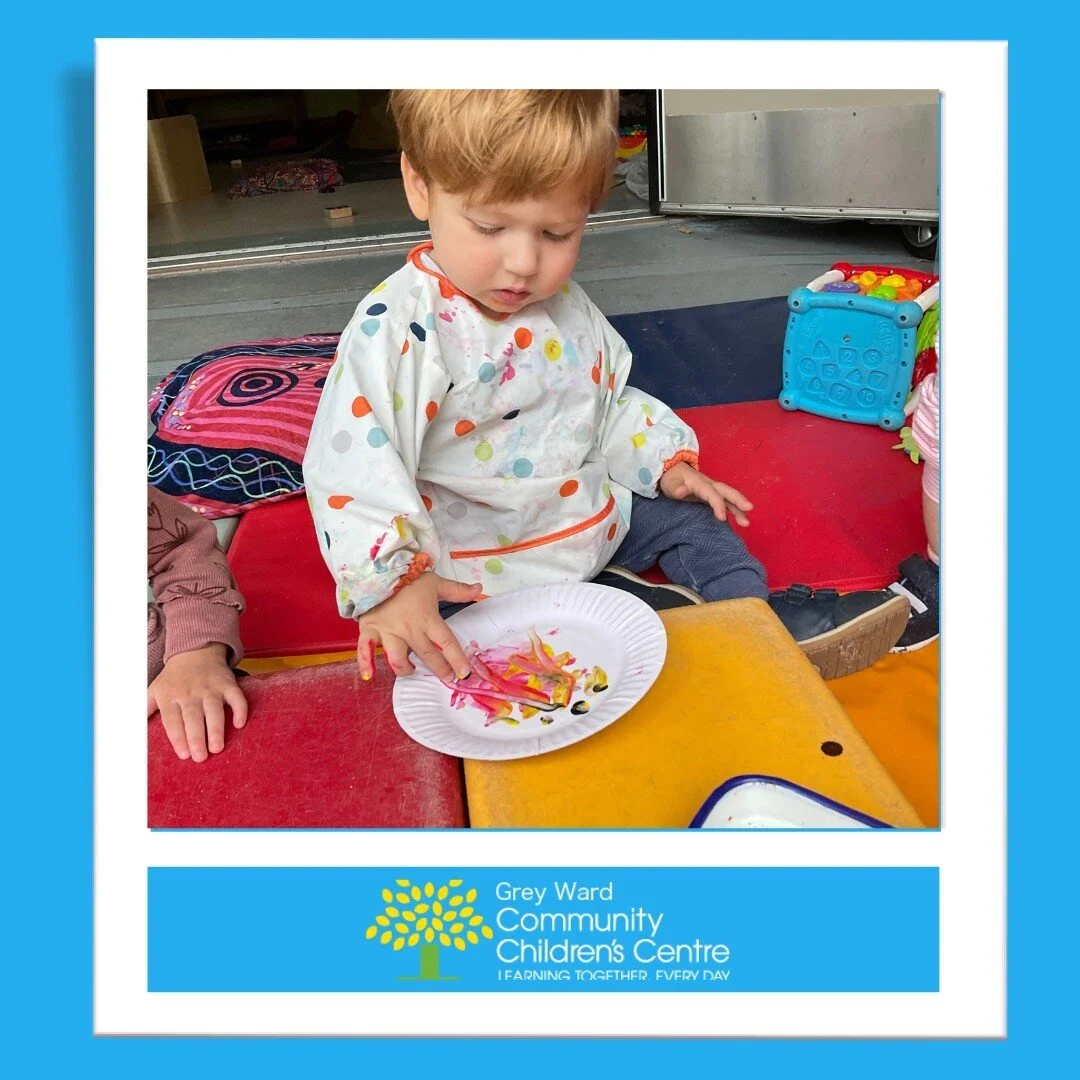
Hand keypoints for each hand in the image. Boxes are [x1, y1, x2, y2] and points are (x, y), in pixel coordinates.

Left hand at [148, 643, 247, 761]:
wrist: (195, 651)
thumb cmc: (173, 678)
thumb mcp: (154, 690)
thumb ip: (144, 710)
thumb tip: (130, 732)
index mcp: (170, 696)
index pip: (172, 720)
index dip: (177, 737)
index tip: (183, 754)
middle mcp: (190, 692)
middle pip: (193, 717)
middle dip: (196, 737)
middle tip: (200, 757)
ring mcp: (210, 688)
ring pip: (214, 709)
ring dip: (216, 728)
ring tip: (217, 747)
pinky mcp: (228, 684)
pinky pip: (236, 697)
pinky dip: (240, 709)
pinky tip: (240, 724)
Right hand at [357, 572, 481, 681]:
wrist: (379, 568)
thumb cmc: (408, 578)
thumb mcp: (435, 582)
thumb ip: (457, 590)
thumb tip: (479, 589)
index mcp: (427, 618)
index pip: (446, 642)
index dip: (457, 659)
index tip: (465, 673)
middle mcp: (409, 628)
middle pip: (427, 654)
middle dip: (439, 669)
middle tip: (449, 679)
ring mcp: (388, 631)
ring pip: (397, 657)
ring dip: (405, 669)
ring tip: (411, 671)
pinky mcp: (370, 629)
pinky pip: (365, 649)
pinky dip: (366, 663)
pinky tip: (369, 676)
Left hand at [659, 463, 753, 526]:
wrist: (672, 471)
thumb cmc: (671, 479)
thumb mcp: (670, 484)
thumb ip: (676, 488)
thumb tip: (681, 491)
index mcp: (700, 483)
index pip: (712, 494)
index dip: (718, 505)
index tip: (722, 518)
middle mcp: (710, 485)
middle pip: (727, 492)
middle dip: (738, 500)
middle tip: (749, 509)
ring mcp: (713, 490)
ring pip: (729, 497)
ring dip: (739, 508)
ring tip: (746, 523)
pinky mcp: (712, 495)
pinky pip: (726, 501)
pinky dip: (734, 509)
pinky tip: (740, 519)